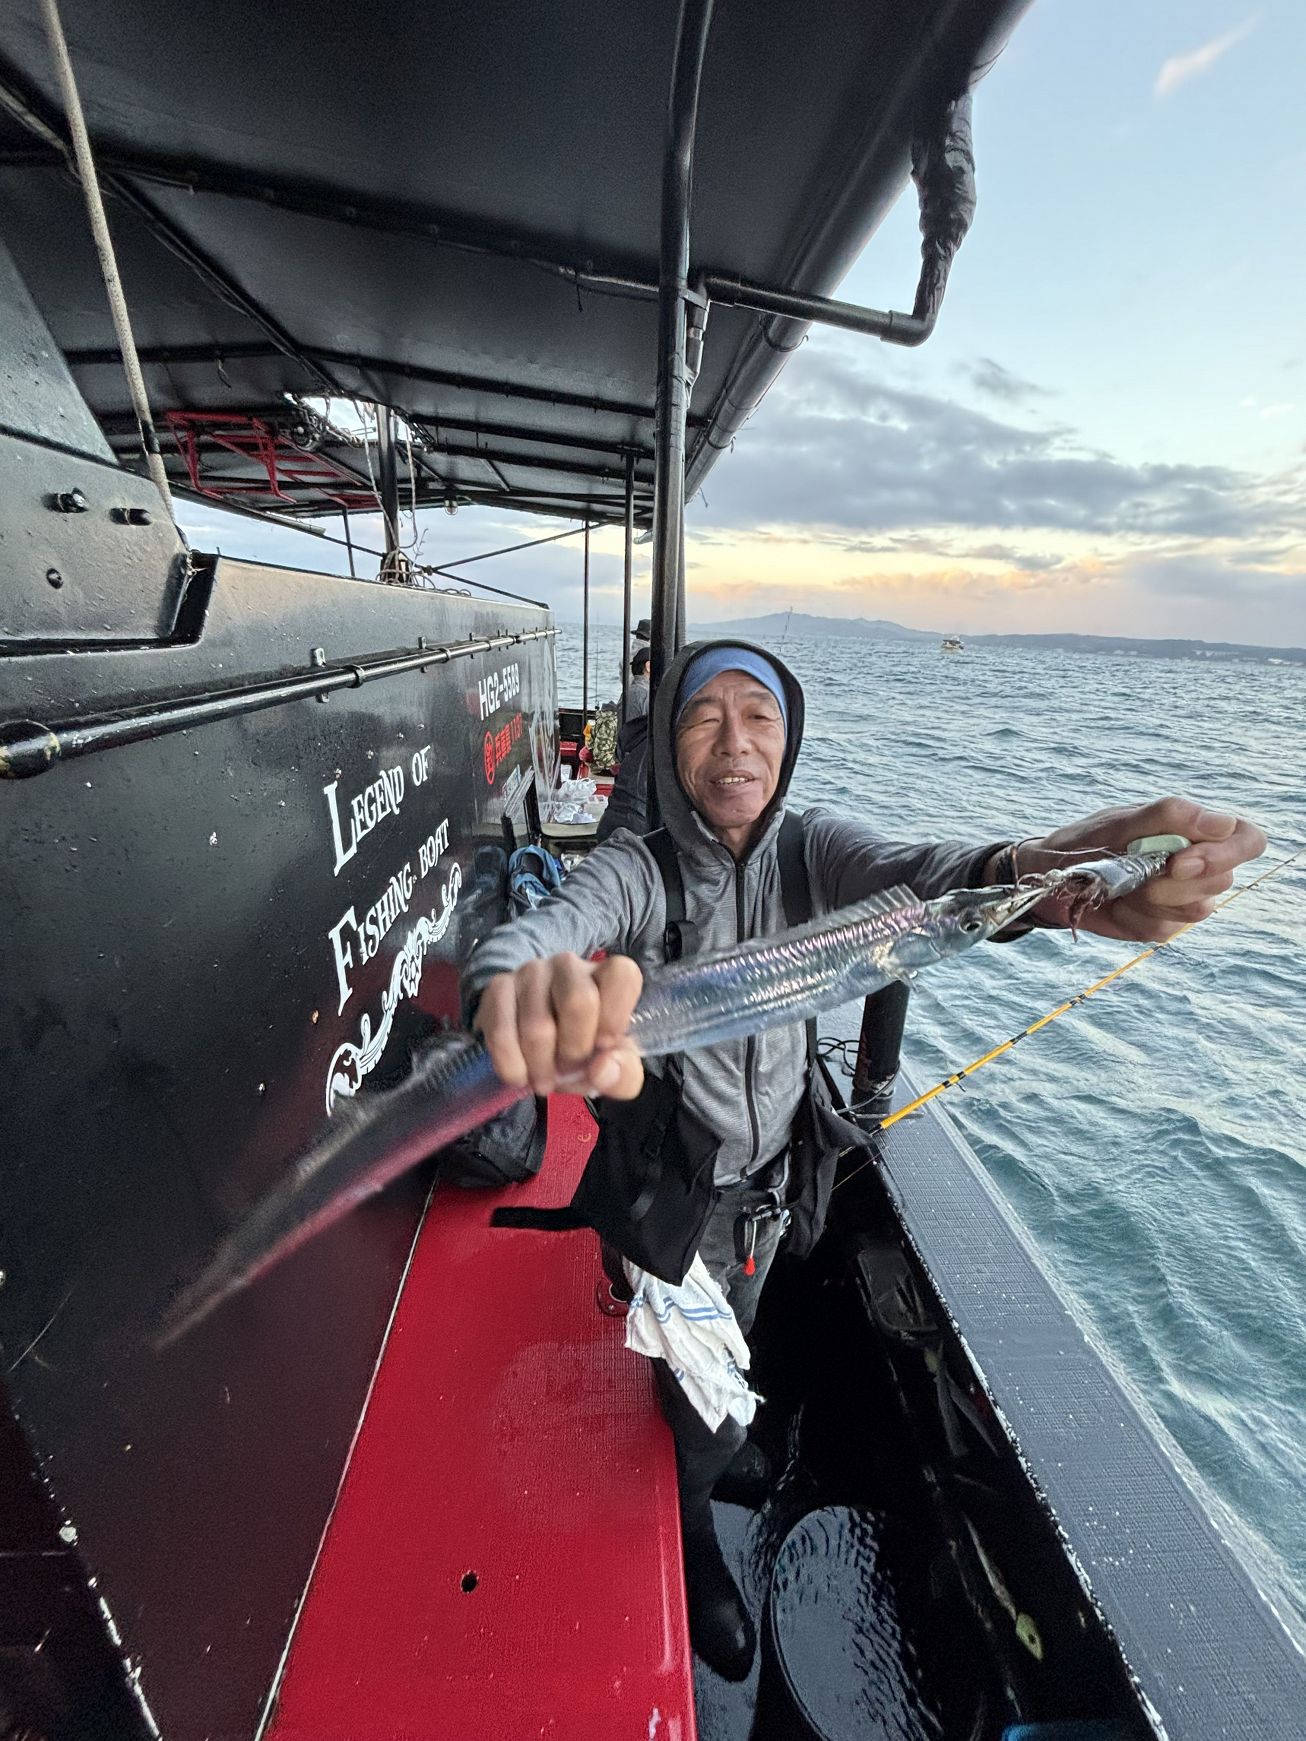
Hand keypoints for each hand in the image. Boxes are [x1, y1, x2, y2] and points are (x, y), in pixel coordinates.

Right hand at [474, 953, 644, 1098]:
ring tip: (544, 1079)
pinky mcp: (498, 987)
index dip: (615, 1016)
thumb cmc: (583, 1052)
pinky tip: (519, 1076)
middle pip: (578, 1000)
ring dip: (541, 1066)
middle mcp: (569, 965)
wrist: (534, 1049)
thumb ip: (624, 1074)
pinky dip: (511, 1064)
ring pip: (537, 1024)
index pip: (622, 974)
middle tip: (569, 1070)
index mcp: (607, 975)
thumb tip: (602, 1069)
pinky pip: (501, 1030)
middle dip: (574, 1050)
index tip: (604, 1046)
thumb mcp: (615, 1070)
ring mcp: (531, 972)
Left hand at [1019, 797, 1266, 942]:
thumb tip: (1222, 823)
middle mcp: (1198, 864)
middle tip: (1138, 876)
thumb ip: (1170, 816)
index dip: (1228, 854)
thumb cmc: (1086, 841)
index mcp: (1195, 831)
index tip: (1181, 861)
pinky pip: (1165, 929)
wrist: (1049, 878)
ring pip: (1197, 910)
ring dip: (1153, 901)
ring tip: (1122, 885)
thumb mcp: (1122, 822)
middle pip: (1223, 880)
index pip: (1247, 840)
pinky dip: (1135, 918)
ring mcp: (1182, 897)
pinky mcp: (1163, 924)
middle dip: (1177, 883)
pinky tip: (1117, 904)